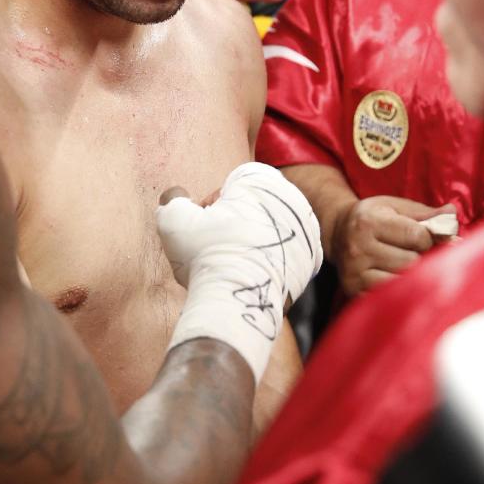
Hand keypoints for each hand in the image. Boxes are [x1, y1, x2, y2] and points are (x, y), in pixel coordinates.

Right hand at [156, 163, 321, 380]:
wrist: (237, 303)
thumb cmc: (204, 255)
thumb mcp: (173, 218)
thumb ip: (172, 199)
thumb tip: (175, 198)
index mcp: (263, 181)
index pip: (230, 183)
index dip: (210, 204)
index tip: (202, 225)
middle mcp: (292, 199)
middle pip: (252, 204)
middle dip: (231, 221)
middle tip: (214, 245)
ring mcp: (306, 231)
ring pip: (268, 226)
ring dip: (250, 239)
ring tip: (231, 261)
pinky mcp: (311, 260)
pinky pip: (282, 251)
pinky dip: (267, 258)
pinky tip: (249, 272)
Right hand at [330, 195, 451, 295]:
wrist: (337, 233)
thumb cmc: (373, 218)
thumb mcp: (395, 207)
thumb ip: (425, 214)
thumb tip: (452, 215)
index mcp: (369, 222)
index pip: (417, 236)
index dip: (429, 239)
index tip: (424, 238)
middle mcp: (358, 247)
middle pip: (412, 262)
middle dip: (422, 258)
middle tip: (417, 253)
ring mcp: (354, 272)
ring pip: (402, 281)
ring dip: (412, 276)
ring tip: (408, 266)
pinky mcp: (353, 290)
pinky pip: (389, 296)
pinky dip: (399, 290)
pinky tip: (397, 279)